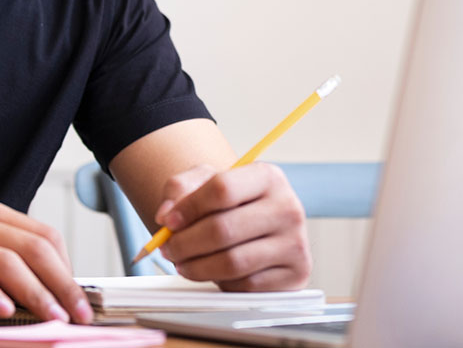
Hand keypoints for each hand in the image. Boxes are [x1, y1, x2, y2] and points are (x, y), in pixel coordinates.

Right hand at [0, 198, 92, 322]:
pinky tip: (4, 310)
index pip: (44, 235)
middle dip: (62, 283)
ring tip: (52, 316)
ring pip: (6, 261)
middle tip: (78, 312)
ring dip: (35, 293)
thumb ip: (9, 265)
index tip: (79, 296)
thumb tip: (54, 295)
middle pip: (33, 247)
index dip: (67, 267)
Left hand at [154, 163, 311, 290]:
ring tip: (182, 262)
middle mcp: (288, 207)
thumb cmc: (230, 202)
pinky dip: (221, 282)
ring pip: (233, 262)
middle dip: (185, 243)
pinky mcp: (296, 275)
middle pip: (224, 229)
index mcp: (268, 176)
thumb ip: (179, 189)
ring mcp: (295, 243)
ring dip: (197, 267)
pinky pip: (246, 286)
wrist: (260, 223)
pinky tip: (213, 272)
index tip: (167, 221)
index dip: (188, 207)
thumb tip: (166, 216)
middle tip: (168, 248)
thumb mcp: (205, 181)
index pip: (222, 189)